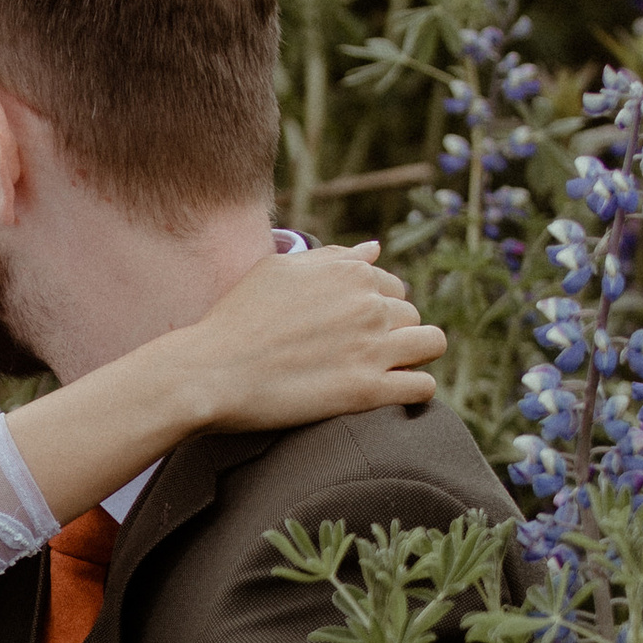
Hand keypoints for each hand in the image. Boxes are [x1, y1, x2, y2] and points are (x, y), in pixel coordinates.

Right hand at [192, 240, 444, 428]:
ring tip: (386, 371)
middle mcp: (368, 304)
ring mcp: (371, 347)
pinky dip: (414, 390)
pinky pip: (423, 386)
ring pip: (431, 343)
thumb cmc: (236, 319)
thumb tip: (376, 248)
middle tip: (357, 355)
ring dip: (415, 355)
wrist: (211, 372)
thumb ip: (334, 257)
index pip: (392, 285)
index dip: (375, 308)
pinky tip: (389, 394)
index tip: (349, 329)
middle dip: (393, 332)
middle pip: (411, 314)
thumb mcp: (279, 271)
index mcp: (349, 272)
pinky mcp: (367, 391)